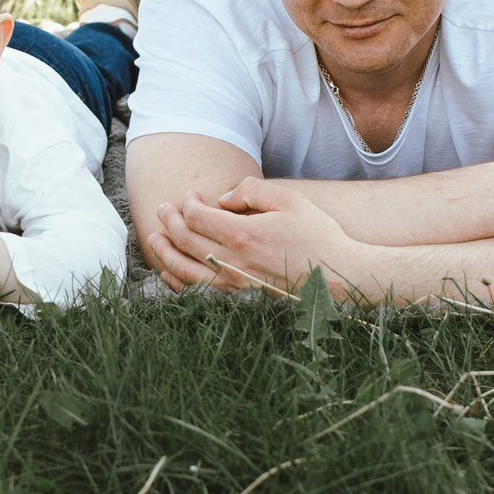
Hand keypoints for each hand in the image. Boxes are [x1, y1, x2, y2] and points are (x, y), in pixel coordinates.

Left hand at [149, 177, 357, 296]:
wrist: (339, 278)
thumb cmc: (317, 236)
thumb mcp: (290, 200)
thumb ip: (252, 191)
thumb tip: (221, 199)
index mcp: (244, 234)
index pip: (197, 216)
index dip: (187, 203)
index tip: (190, 195)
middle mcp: (233, 262)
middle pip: (185, 240)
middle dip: (168, 221)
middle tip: (162, 209)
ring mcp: (234, 286)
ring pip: (183, 270)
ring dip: (164, 251)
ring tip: (154, 238)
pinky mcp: (238, 302)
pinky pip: (196, 293)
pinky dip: (177, 281)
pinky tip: (170, 270)